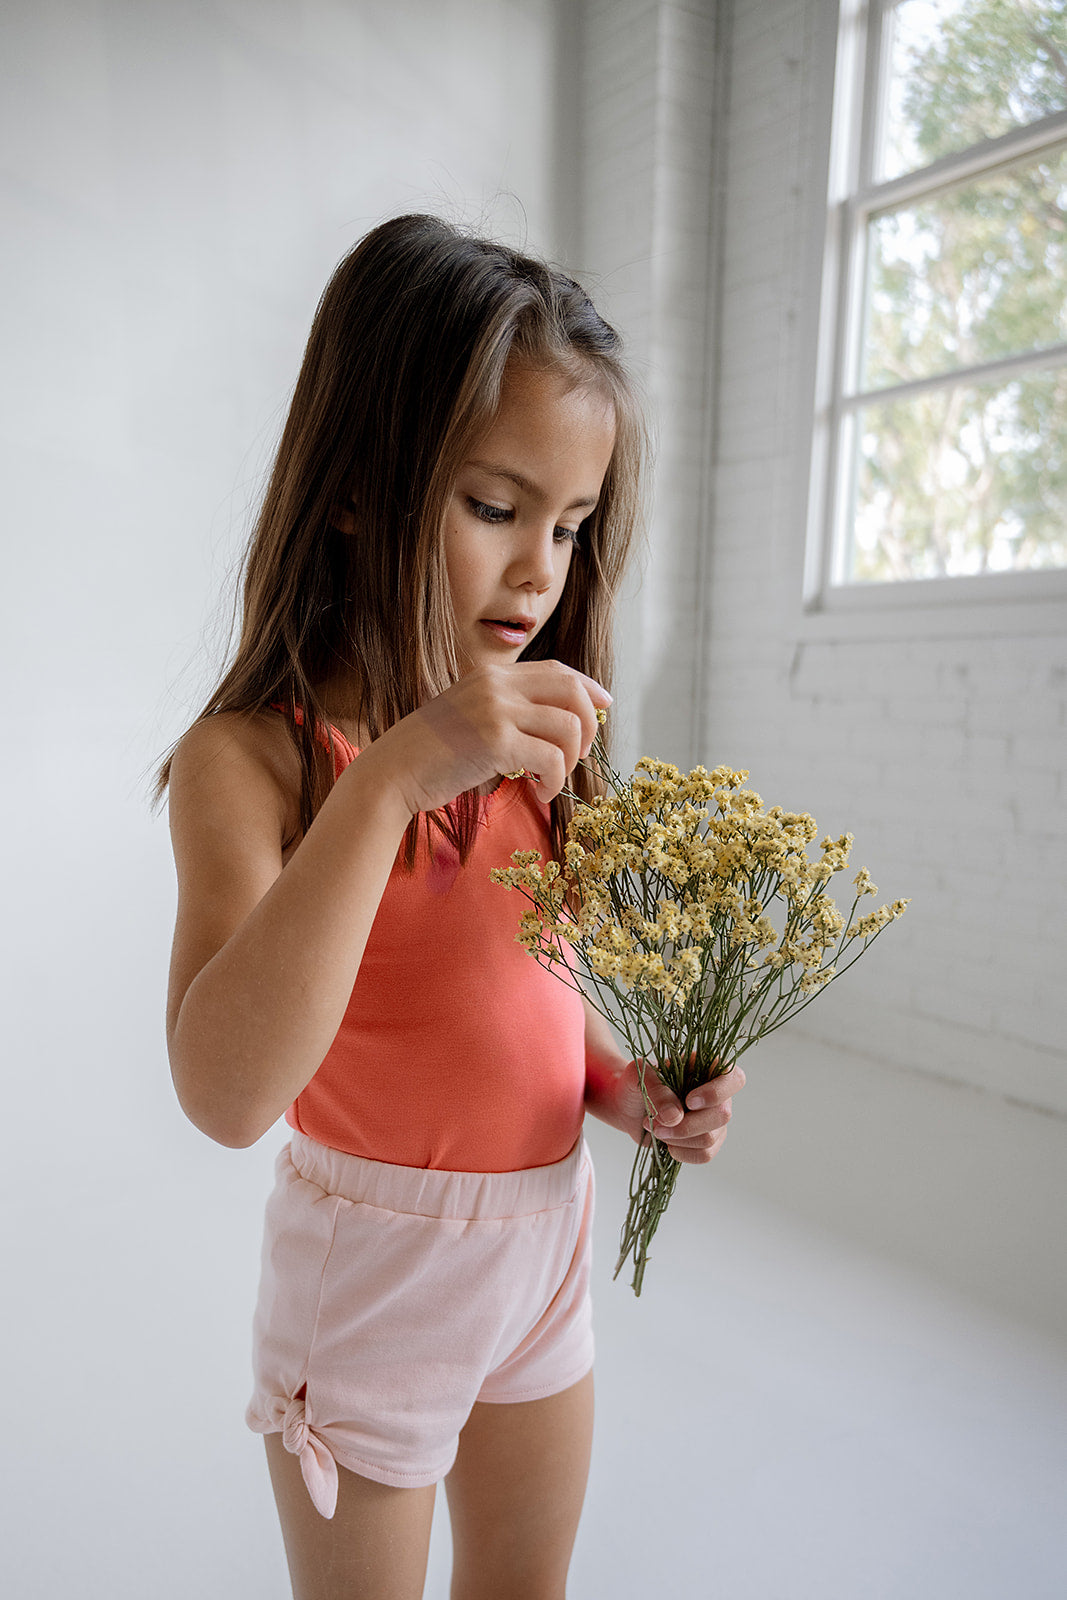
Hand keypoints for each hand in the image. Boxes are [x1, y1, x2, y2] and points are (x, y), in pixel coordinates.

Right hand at [377, 660, 610, 814]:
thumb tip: (557, 722)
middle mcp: (496, 685)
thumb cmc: (429, 756)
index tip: (605, 706)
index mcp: (491, 676)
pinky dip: (555, 781)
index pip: (557, 669)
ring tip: (551, 781)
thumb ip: (505, 710)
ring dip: (571, 760)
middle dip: (590, 725)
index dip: (588, 688)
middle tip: (579, 755)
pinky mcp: (496, 741)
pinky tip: (540, 794)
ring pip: (569, 726)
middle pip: (572, 691)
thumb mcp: (468, 716)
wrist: (391, 774)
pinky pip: (552, 759)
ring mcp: (496, 710)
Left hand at [600, 1058, 744, 1165]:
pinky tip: (666, 1143)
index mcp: (708, 1068)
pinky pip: (704, 1155)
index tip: (689, 1101)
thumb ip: (657, 1090)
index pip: (734, 1079)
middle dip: (687, 1125)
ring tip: (655, 1129)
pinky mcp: (706, 1142)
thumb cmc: (636, 1082)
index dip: (717, 1093)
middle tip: (656, 1123)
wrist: (627, 1106)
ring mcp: (714, 1120)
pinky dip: (682, 1153)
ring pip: (711, 1138)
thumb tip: (675, 1117)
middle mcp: (718, 1095)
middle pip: (722, 1115)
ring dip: (678, 1139)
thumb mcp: (639, 1075)